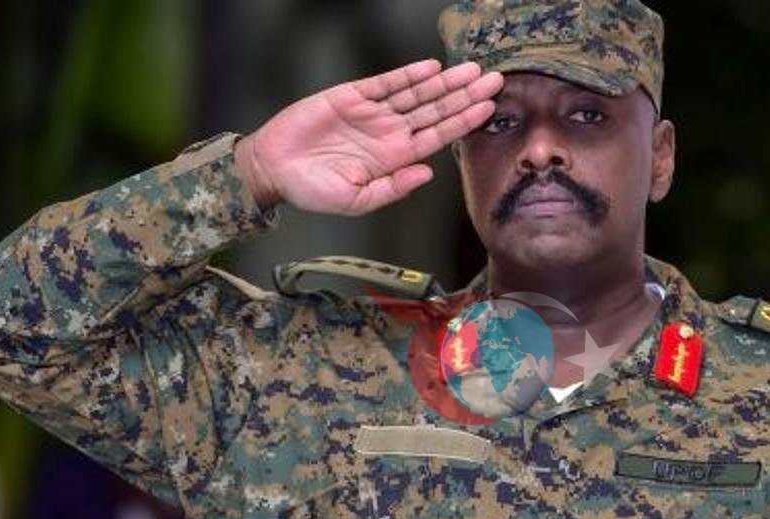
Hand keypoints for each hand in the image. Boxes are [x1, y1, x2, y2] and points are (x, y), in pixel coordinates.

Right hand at [235, 59, 502, 215]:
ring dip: (445, 82)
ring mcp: (373, 112)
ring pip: (417, 93)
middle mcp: (390, 132)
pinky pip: (386, 83)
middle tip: (495, 80)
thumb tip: (428, 174)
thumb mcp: (356, 200)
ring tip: (472, 70)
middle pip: (436, 110)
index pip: (438, 136)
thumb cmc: (313, 190)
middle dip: (465, 95)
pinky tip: (431, 67)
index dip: (463, 121)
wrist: (274, 170)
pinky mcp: (351, 96)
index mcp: (395, 158)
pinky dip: (408, 75)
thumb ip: (393, 188)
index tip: (488, 109)